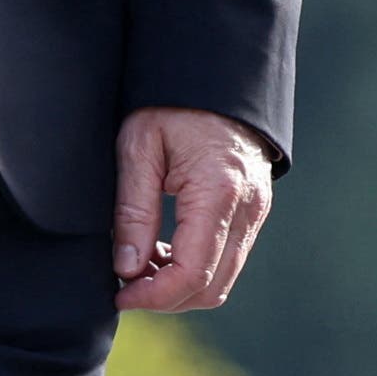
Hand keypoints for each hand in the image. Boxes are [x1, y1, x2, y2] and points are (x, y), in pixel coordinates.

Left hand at [109, 107, 276, 312]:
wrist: (214, 77)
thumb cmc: (171, 105)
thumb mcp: (138, 148)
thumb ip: (132, 210)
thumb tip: (125, 269)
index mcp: (219, 192)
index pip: (193, 272)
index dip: (154, 296)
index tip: (119, 294)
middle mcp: (248, 209)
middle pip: (212, 287)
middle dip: (166, 298)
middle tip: (125, 286)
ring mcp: (257, 212)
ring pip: (223, 280)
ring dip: (180, 286)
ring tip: (139, 267)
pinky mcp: (254, 212)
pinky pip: (228, 259)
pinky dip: (195, 269)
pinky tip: (161, 252)